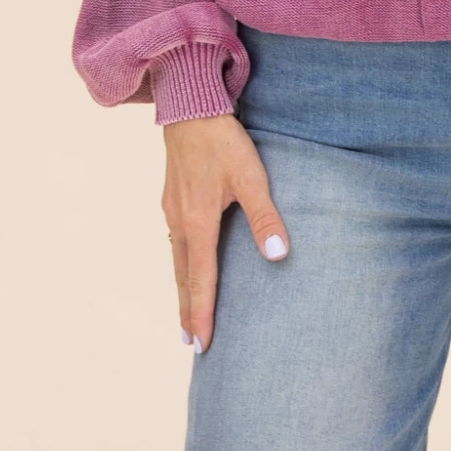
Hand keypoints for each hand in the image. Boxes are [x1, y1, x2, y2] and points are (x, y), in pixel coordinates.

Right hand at [161, 111, 289, 353]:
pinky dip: (180, 264)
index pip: (201, 280)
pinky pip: (175, 241)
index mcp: (198, 222)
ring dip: (182, 288)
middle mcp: (179, 221)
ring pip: (176, 259)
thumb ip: (265, 216)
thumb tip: (278, 256)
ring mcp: (171, 209)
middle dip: (187, 310)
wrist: (189, 105)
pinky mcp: (171, 197)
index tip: (201, 345)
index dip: (202, 314)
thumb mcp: (250, 176)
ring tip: (186, 312)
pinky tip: (185, 263)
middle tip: (189, 343)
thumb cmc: (222, 140)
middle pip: (182, 276)